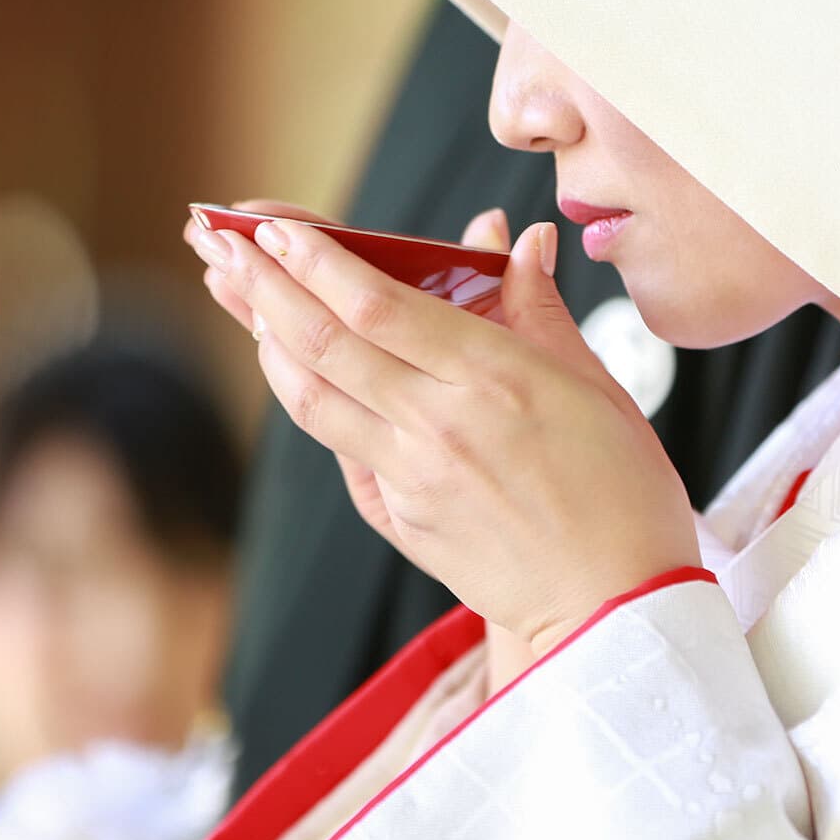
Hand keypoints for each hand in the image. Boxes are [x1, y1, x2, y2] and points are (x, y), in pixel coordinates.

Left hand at [189, 204, 696, 657]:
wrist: (614, 610)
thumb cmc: (622, 494)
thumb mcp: (596, 388)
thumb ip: (541, 309)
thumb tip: (523, 238)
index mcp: (495, 379)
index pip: (379, 306)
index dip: (318, 262)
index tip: (274, 229)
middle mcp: (439, 426)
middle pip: (324, 344)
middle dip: (262, 285)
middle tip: (217, 241)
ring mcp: (410, 478)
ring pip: (312, 397)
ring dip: (264, 339)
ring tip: (233, 293)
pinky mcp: (399, 518)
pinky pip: (340, 447)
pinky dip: (308, 398)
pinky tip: (288, 365)